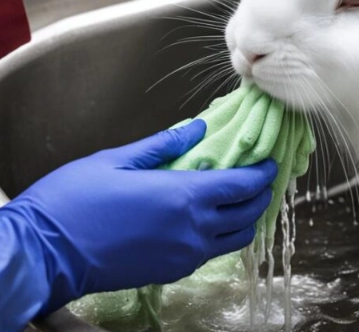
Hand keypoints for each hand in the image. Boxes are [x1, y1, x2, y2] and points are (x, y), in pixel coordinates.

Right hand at [0, 120, 276, 314]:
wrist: (45, 254)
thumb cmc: (75, 201)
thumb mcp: (117, 160)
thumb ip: (164, 144)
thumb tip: (199, 128)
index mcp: (184, 196)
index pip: (244, 185)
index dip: (264, 172)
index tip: (270, 160)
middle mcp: (194, 229)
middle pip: (249, 212)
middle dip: (261, 193)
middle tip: (260, 177)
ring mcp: (186, 255)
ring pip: (237, 238)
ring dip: (245, 218)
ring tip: (238, 200)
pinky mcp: (173, 272)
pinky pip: (213, 253)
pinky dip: (223, 236)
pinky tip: (211, 221)